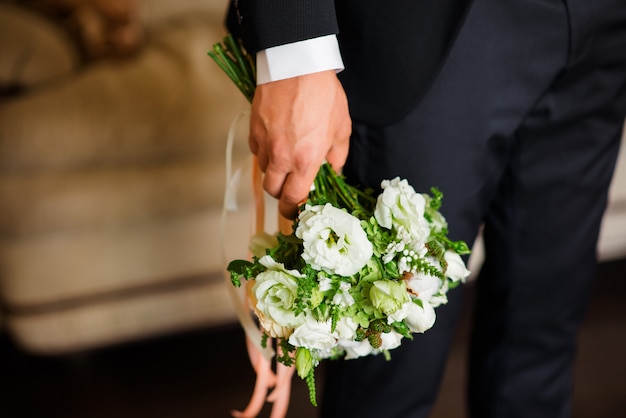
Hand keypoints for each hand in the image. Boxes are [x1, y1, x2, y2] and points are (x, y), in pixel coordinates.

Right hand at [249, 70, 350, 217]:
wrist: (297, 65)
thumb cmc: (324, 95)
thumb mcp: (341, 128)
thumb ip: (337, 156)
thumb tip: (334, 172)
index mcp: (305, 161)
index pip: (293, 199)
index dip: (293, 210)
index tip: (296, 211)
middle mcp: (281, 157)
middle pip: (272, 191)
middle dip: (281, 193)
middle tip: (291, 186)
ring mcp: (264, 144)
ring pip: (264, 171)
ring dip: (274, 171)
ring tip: (287, 158)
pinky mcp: (253, 130)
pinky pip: (256, 151)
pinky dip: (265, 152)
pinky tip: (277, 141)